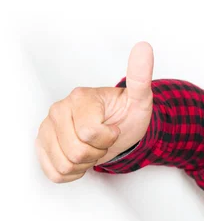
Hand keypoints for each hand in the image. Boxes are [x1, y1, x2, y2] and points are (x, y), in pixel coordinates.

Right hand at [35, 41, 154, 182]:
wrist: (118, 129)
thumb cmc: (127, 115)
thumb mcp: (140, 99)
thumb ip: (140, 76)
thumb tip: (144, 47)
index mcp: (80, 97)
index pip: (91, 133)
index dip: (109, 137)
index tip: (114, 127)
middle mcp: (58, 110)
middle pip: (77, 151)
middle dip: (97, 151)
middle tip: (104, 139)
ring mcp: (47, 128)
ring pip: (65, 165)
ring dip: (86, 163)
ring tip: (93, 147)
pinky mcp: (41, 145)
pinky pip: (55, 173)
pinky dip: (73, 172)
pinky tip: (82, 157)